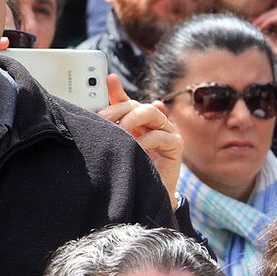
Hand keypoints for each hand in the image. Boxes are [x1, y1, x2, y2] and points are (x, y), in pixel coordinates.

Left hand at [99, 73, 182, 208]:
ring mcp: (166, 131)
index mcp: (137, 121)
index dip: (117, 90)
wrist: (148, 196)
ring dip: (132, 120)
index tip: (108, 79)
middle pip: (136, 104)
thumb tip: (100, 105)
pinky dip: (145, 140)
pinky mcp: (176, 144)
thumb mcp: (119, 146)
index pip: (126, 102)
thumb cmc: (133, 169)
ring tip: (120, 132)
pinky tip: (135, 148)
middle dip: (118, 109)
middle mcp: (153, 122)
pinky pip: (160, 135)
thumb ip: (112, 125)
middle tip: (104, 119)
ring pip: (150, 112)